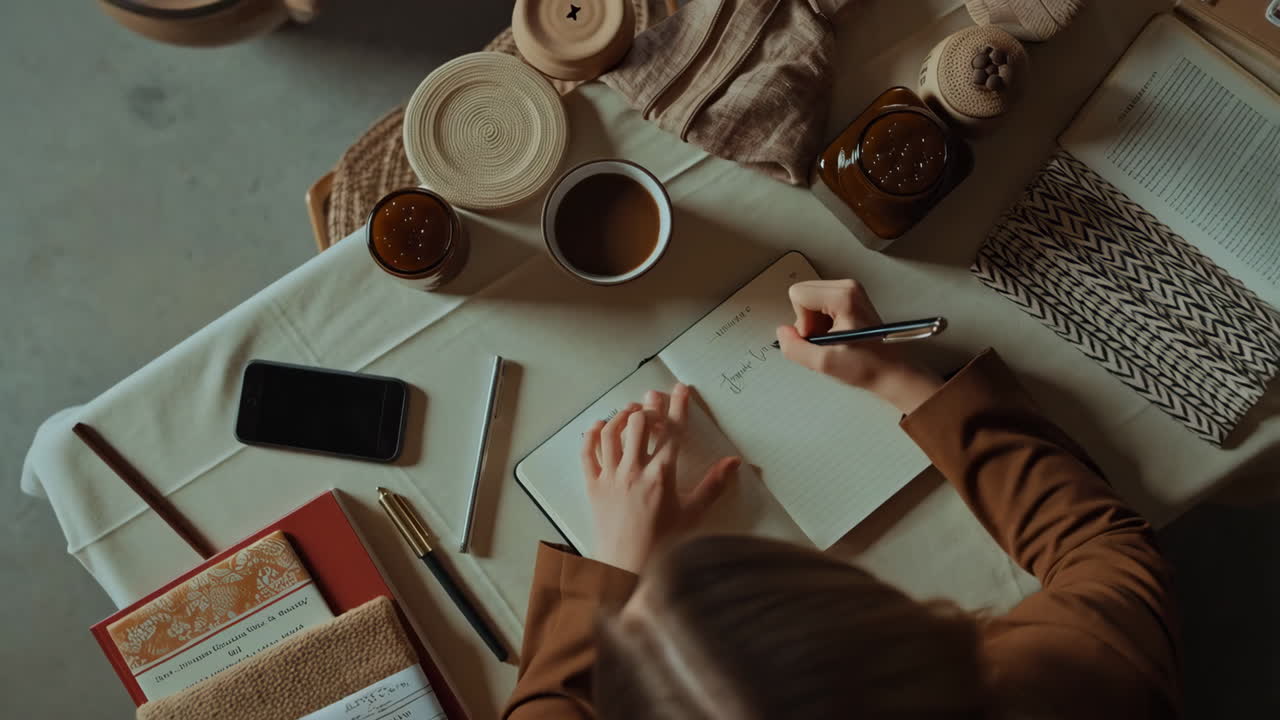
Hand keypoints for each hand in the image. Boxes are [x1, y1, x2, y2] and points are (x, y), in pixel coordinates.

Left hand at [582, 384, 739, 572]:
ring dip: (622, 415)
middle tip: (655, 397)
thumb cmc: (662, 545)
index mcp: (662, 475)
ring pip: (612, 432)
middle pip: (640, 424)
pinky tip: (600, 426)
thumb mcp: (693, 514)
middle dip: (649, 405)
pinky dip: (592, 435)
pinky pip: (588, 453)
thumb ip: (713, 485)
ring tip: (632, 409)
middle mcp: (634, 471)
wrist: (628, 568)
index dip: (679, 406)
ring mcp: (611, 477)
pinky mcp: (593, 486)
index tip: (681, 390)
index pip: (673, 431)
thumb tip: (734, 463)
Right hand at [775, 280, 942, 413]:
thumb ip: (795, 348)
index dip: (802, 321)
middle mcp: (847, 286)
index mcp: (843, 296)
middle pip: (803, 294)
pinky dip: (823, 321)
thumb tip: (782, 332)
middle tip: (827, 340)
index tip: (820, 337)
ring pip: (810, 299)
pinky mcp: (850, 297)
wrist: (892, 372)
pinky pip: (820, 303)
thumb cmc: (865, 366)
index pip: (798, 295)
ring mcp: (850, 290)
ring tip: (833, 340)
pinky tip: (837, 336)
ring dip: (815, 323)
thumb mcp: (824, 363)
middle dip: (807, 321)